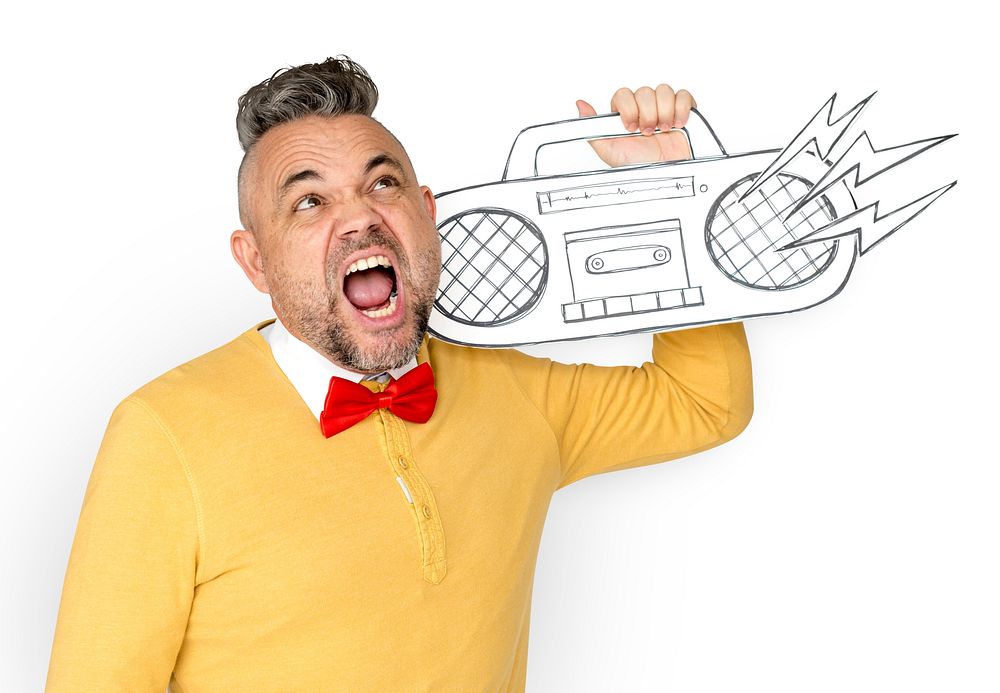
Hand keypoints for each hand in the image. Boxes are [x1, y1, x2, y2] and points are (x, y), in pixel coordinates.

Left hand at [577, 84, 696, 166]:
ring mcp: (664, 109)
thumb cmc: (639, 166)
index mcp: (626, 115)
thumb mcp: (609, 151)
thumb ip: (593, 129)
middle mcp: (644, 109)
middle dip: (646, 114)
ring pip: (663, 90)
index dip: (628, 108)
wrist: (666, 177)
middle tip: (647, 133)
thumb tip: (580, 105)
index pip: (623, 94)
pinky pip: (684, 95)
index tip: (631, 127)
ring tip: (664, 130)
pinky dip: (681, 109)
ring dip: (663, 112)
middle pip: (644, 91)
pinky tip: (677, 124)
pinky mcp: (683, 111)